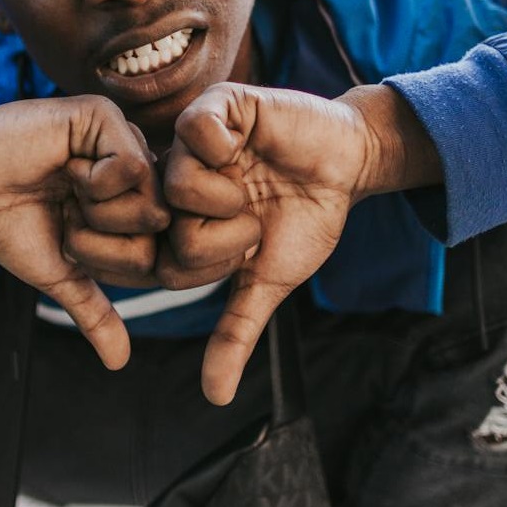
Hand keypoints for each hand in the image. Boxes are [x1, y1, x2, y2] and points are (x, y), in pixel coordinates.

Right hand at [0, 96, 169, 369]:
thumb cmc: (9, 218)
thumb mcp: (57, 271)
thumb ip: (93, 311)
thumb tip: (120, 363)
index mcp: (133, 209)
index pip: (159, 255)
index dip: (115, 262)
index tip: (74, 240)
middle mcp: (140, 176)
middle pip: (161, 230)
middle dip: (106, 238)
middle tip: (70, 215)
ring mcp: (128, 144)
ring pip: (151, 199)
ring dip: (99, 209)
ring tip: (68, 189)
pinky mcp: (109, 120)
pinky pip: (132, 164)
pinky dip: (96, 180)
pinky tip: (70, 168)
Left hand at [160, 83, 439, 404]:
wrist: (348, 167)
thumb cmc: (305, 220)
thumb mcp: (269, 281)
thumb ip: (235, 331)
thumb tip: (214, 398)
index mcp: (177, 222)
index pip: (159, 262)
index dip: (207, 263)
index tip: (244, 247)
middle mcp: (173, 182)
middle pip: (163, 227)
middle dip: (221, 234)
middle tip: (252, 217)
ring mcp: (190, 143)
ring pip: (175, 182)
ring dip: (225, 195)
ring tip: (251, 186)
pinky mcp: (215, 107)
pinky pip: (194, 129)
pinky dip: (220, 145)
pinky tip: (242, 146)